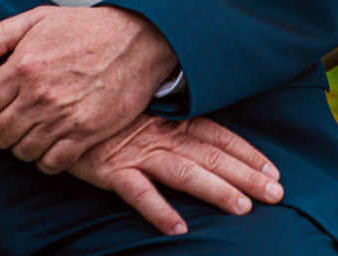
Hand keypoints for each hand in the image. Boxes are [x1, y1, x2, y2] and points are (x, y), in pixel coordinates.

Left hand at [0, 5, 175, 171]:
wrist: (139, 39)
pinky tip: (51, 144)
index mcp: (24, 66)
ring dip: (22, 146)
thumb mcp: (40, 19)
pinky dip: (46, 159)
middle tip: (10, 124)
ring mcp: (63, 117)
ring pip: (22, 152)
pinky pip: (51, 162)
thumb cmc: (91, 29)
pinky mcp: (86, 133)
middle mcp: (40, 95)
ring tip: (31, 133)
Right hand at [69, 112, 284, 235]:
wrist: (62, 109)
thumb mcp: (148, 113)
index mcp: (174, 121)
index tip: (274, 172)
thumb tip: (211, 140)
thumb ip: (178, 126)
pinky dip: (158, 209)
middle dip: (247, 175)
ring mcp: (138, 153)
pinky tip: (178, 227)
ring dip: (215, 190)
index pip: (220, 136)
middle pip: (212, 156)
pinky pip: (138, 193)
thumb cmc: (109, 115)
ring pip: (184, 172)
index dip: (249, 154)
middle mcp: (162, 136)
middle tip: (275, 193)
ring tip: (241, 208)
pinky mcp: (112, 170)